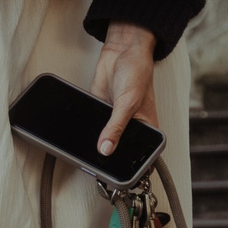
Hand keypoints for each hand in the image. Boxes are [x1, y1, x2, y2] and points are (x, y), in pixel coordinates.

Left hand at [91, 22, 159, 156]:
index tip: (119, 176)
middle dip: (110, 156)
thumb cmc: (138, 73)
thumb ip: (115, 128)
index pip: (141, 153)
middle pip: (119, 148)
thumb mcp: (128, 103)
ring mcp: (114, 119)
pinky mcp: (99, 110)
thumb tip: (106, 149)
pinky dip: (86, 129)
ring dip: (95, 142)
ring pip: (103, 138)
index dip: (132, 165)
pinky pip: (91, 125)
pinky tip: (80, 134)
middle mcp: (131, 125)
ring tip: (88, 150)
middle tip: (100, 165)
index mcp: (147, 127)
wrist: (122, 51)